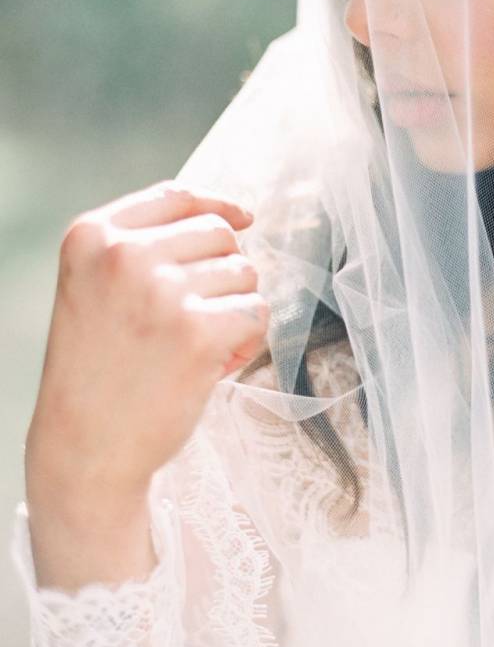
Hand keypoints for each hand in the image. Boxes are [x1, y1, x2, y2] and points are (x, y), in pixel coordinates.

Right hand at [25, 179, 269, 498]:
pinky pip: (256, 313)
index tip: (243, 219)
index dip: (217, 206)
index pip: (176, 196)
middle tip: (197, 319)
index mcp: (91, 237)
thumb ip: (145, 246)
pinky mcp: (198, 331)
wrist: (84, 449)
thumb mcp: (95, 288)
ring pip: (243, 273)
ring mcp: (162, 291)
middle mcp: (123, 254)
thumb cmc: (99, 370)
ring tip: (198, 347)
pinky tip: (217, 365)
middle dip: (223, 274)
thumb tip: (232, 217)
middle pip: (219, 234)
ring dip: (235, 310)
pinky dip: (248, 341)